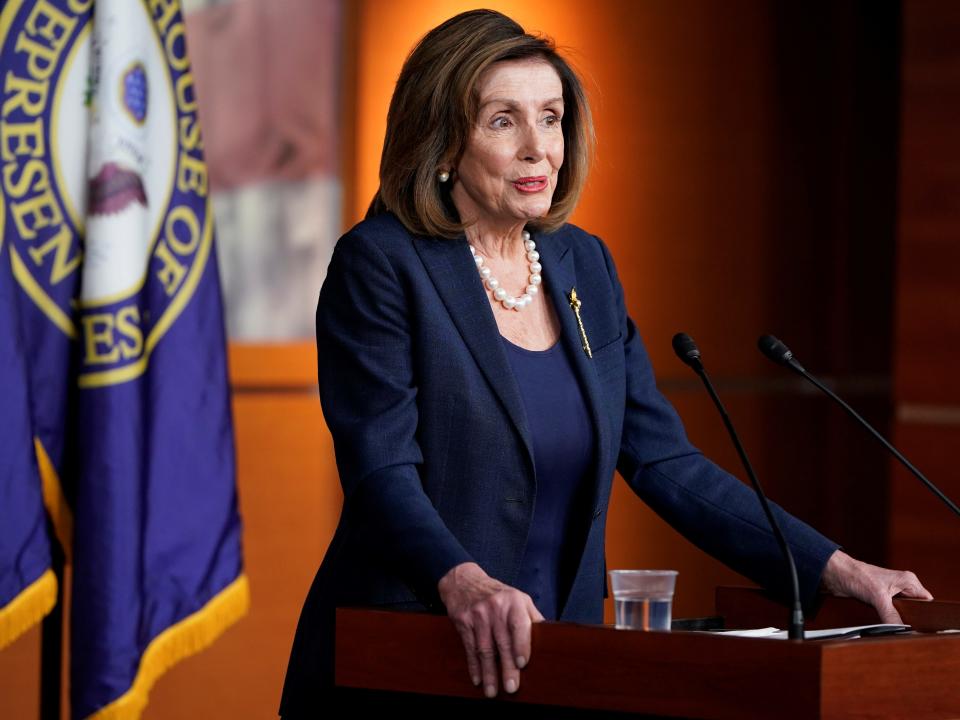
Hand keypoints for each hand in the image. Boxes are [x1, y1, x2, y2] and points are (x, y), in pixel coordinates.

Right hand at [437, 562, 543, 697]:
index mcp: (513, 602)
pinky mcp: (463, 622)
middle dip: (506, 667)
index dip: (521, 645)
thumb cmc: (498, 595)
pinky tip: (478, 679)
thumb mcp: (518, 598)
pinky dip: (473, 666)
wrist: (464, 581)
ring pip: (484, 648)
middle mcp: (495, 607)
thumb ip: (532, 617)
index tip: (522, 664)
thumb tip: (550, 638)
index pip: (518, 625)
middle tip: (511, 688)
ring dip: (489, 672)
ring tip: (492, 692)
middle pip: (502, 642)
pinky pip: (469, 647)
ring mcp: (478, 615)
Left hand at [821, 549, 932, 623]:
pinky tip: (888, 627)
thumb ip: (891, 614)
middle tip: (908, 632)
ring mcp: (893, 594)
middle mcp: (903, 587)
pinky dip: (890, 620)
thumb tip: (901, 630)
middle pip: (916, 609)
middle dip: (912, 620)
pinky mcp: (882, 600)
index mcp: (909, 581)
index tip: (922, 628)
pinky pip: (892, 614)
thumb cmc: (856, 575)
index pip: (927, 603)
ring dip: (899, 621)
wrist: (835, 574)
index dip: (925, 616)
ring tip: (898, 630)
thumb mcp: (877, 597)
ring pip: (904, 613)